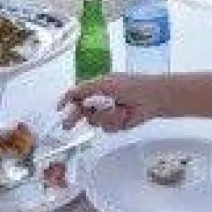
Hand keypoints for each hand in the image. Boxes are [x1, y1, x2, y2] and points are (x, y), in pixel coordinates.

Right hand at [57, 74, 172, 130]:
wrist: (152, 98)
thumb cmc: (132, 86)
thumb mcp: (106, 84)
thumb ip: (86, 89)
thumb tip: (70, 93)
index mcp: (97, 88)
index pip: (77, 95)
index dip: (67, 102)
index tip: (59, 108)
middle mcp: (100, 101)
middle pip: (80, 112)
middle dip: (73, 118)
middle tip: (67, 125)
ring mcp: (107, 114)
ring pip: (94, 121)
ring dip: (105, 116)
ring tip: (118, 108)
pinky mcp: (116, 124)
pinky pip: (107, 128)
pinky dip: (115, 121)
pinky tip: (124, 115)